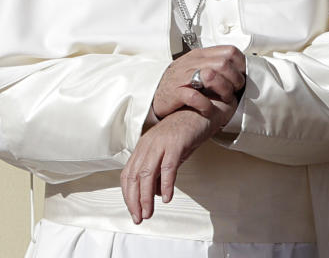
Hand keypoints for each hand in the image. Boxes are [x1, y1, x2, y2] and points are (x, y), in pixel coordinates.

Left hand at [121, 98, 236, 223]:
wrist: (201, 111)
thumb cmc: (184, 132)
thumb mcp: (168, 154)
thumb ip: (160, 172)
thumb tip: (155, 193)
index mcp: (143, 147)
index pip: (127, 175)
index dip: (128, 195)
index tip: (133, 211)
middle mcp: (148, 145)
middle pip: (134, 176)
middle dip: (134, 200)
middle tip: (139, 217)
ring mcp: (161, 143)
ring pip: (147, 173)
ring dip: (146, 197)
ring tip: (149, 212)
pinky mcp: (176, 142)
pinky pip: (168, 167)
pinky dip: (167, 184)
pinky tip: (168, 197)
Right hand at [151, 45, 245, 118]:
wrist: (156, 96)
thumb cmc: (180, 84)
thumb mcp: (197, 67)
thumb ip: (216, 65)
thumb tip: (240, 69)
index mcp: (201, 55)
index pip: (229, 51)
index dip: (241, 65)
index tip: (243, 76)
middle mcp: (192, 62)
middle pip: (223, 63)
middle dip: (235, 79)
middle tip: (235, 90)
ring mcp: (183, 76)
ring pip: (211, 75)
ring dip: (224, 89)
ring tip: (225, 99)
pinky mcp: (175, 92)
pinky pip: (194, 96)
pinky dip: (205, 104)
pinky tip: (209, 109)